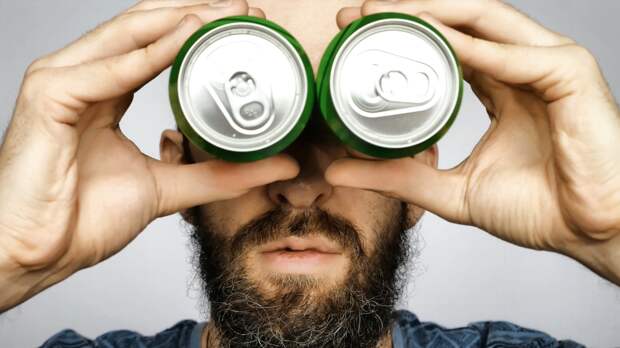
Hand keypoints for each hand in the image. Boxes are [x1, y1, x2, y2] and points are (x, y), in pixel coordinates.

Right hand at [0, 0, 297, 310]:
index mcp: (104, 93)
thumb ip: (222, 174)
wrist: (38, 254)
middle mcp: (83, 77)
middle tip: (244, 9)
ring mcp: (63, 80)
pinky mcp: (49, 95)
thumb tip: (279, 164)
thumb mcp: (168, 187)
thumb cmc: (81, 218)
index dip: (200, 31)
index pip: (156, 45)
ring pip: (128, 34)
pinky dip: (152, 53)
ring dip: (181, 20)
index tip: (246, 25)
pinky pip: (109, 68)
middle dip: (198, 14)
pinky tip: (188, 37)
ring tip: (226, 13)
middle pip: (145, 29)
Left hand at [327, 0, 619, 283]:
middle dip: (406, 12)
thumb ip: (398, 177)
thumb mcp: (450, 191)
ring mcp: (547, 65)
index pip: (445, 44)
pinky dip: (473, 47)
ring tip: (383, 13)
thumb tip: (338, 169)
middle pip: (458, 23)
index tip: (353, 31)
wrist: (589, 233)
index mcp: (500, 87)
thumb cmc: (540, 209)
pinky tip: (435, 41)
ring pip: (484, 21)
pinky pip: (514, 54)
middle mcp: (521, 67)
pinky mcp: (570, 74)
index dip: (402, 34)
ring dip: (431, 14)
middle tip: (357, 12)